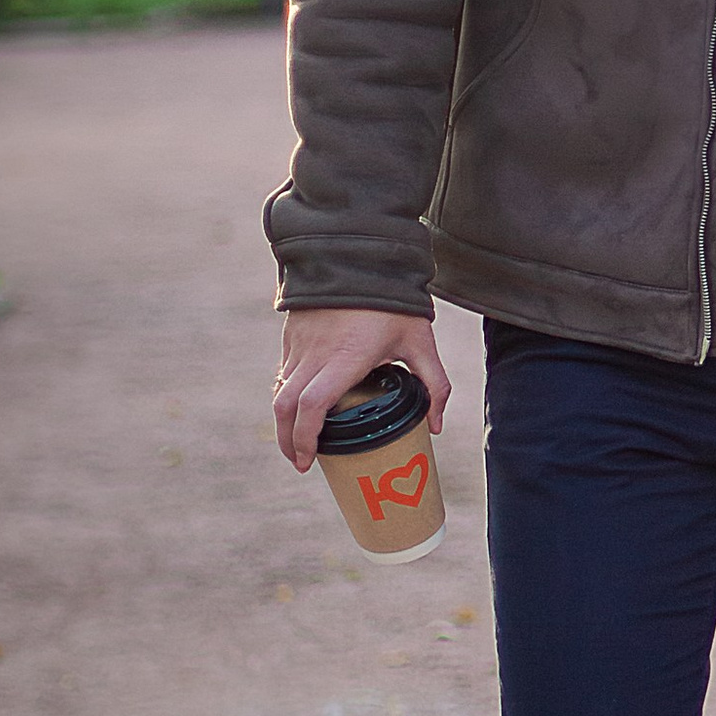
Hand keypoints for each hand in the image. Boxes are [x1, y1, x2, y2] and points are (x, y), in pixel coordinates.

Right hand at [274, 308, 450, 471]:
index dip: (304, 438)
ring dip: (283, 420)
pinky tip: (299, 407)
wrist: (360, 253)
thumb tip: (436, 426)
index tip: (309, 460)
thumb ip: (435, 384)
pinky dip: (285, 395)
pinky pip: (282, 372)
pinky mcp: (292, 335)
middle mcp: (316, 353)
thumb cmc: (395, 301)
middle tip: (300, 462)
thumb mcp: (421, 341)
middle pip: (285, 406)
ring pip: (279, 390)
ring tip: (298, 441)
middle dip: (287, 440)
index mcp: (346, 357)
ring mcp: (300, 343)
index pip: (312, 405)